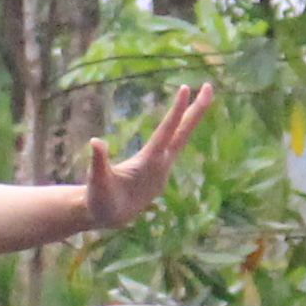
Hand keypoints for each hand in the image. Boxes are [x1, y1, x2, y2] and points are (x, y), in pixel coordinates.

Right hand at [80, 81, 213, 231]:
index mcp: (149, 163)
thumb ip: (98, 161)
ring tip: (203, 95)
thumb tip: (95, 141)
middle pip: (184, 132)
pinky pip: (174, 144)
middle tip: (209, 86)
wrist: (111, 218)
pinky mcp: (161, 171)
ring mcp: (164, 168)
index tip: (185, 88)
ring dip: (192, 116)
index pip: (166, 130)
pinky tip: (186, 118)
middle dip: (198, 109)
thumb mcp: (97, 181)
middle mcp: (161, 164)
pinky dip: (181, 128)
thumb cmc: (101, 199)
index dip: (176, 109)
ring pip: (181, 137)